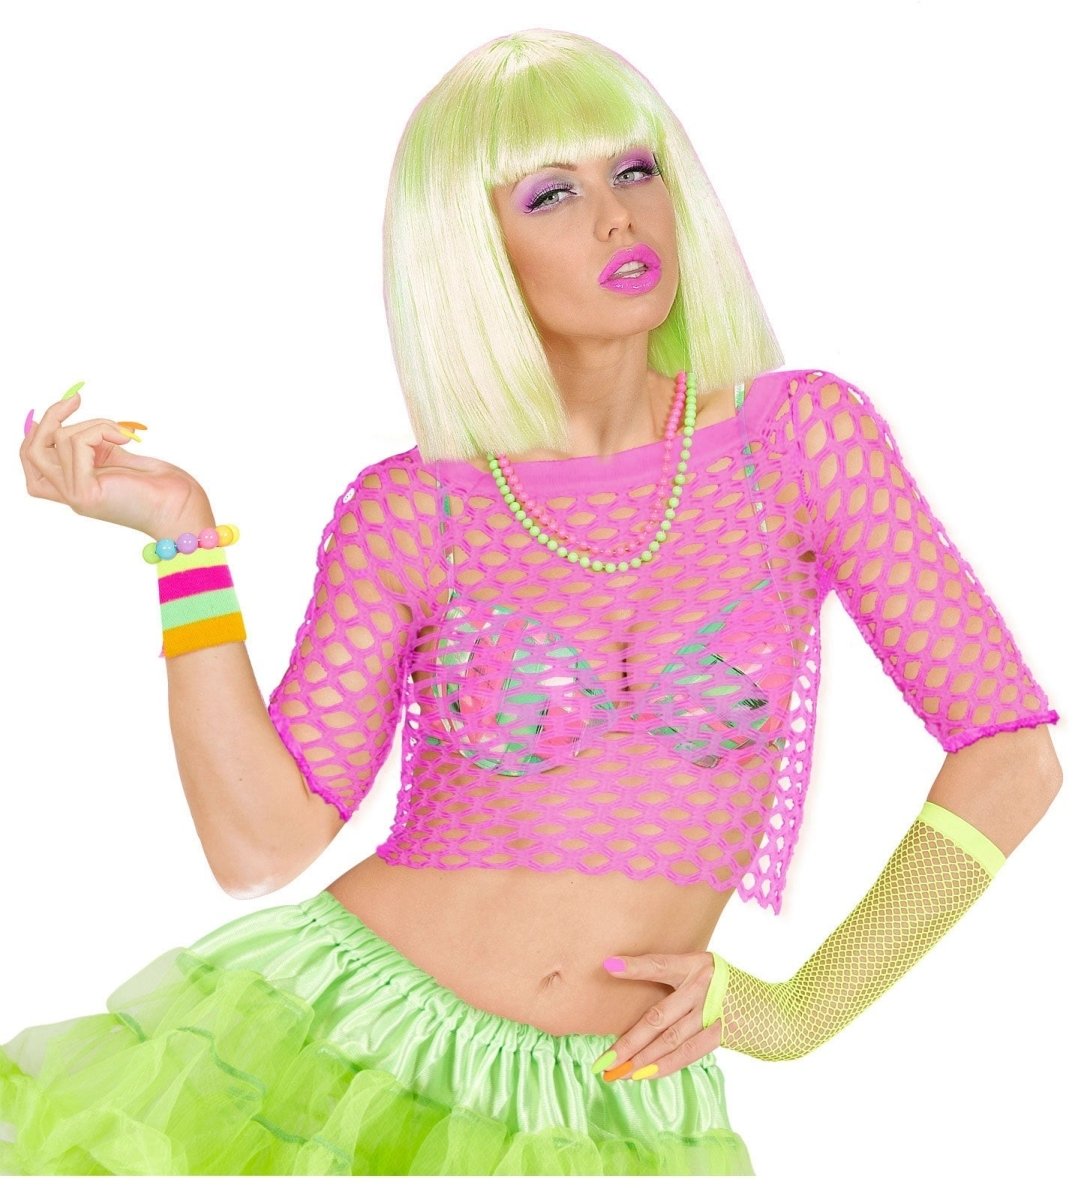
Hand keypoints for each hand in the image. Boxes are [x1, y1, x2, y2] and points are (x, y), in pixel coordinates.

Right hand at [20, 387, 211, 538]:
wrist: (183, 509)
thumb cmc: (161, 485)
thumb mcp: (120, 456)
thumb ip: (95, 444)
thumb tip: (74, 420)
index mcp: (77, 484)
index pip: (33, 460)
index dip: (36, 431)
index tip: (67, 406)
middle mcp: (71, 493)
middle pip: (31, 451)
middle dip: (50, 418)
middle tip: (76, 400)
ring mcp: (76, 495)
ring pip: (60, 440)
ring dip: (95, 424)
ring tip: (122, 434)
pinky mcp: (87, 493)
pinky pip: (78, 444)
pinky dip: (101, 430)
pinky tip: (125, 439)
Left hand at [593, 950, 721, 1081]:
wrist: (768, 1008)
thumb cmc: (723, 988)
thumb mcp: (701, 971)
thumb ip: (674, 980)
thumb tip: (629, 992)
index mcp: (694, 964)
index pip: (659, 965)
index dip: (634, 968)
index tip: (608, 967)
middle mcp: (702, 986)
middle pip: (658, 1017)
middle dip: (628, 1042)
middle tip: (603, 1060)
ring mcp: (713, 1011)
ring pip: (670, 1040)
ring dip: (642, 1060)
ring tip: (618, 1073)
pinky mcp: (722, 1033)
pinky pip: (688, 1053)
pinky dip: (664, 1066)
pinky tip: (645, 1074)